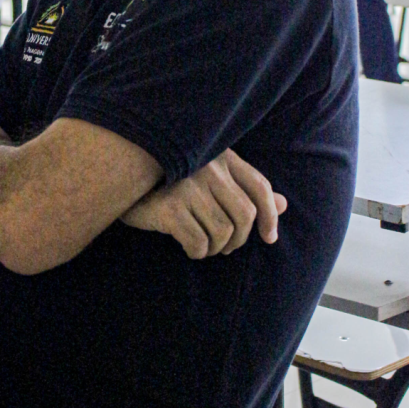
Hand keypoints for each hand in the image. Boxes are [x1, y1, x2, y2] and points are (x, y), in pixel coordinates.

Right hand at [121, 149, 286, 258]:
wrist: (124, 179)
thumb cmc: (172, 182)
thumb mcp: (211, 179)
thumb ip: (246, 190)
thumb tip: (284, 205)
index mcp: (222, 155)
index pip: (259, 186)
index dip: (270, 216)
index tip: (269, 237)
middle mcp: (208, 167)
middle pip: (245, 215)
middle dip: (239, 239)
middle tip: (225, 247)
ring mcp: (188, 186)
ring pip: (223, 232)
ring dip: (216, 248)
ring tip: (204, 245)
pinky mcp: (170, 206)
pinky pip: (199, 242)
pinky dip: (198, 252)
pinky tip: (189, 247)